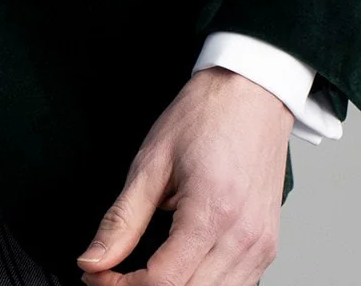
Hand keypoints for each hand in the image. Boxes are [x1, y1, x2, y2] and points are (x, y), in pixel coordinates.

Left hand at [76, 66, 292, 285]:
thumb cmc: (206, 116)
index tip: (96, 274)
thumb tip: (93, 260)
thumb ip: (122, 219)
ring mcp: (260, 246)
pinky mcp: (267, 247)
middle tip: (111, 275)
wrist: (252, 92)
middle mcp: (243, 237)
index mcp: (212, 211)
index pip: (162, 282)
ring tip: (140, 273)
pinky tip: (179, 269)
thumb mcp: (152, 161)